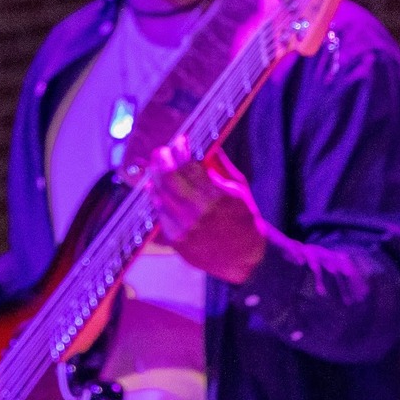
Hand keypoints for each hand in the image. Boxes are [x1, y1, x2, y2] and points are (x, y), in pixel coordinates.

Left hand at [144, 135, 267, 283]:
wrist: (244, 259)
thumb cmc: (244, 219)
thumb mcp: (240, 187)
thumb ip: (220, 165)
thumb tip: (205, 141)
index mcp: (217, 195)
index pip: (188, 164)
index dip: (180, 148)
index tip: (180, 140)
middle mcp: (198, 211)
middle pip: (167, 176)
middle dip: (162, 158)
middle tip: (162, 151)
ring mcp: (184, 226)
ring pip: (159, 192)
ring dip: (155, 175)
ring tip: (157, 166)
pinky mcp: (175, 238)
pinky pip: (159, 211)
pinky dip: (156, 196)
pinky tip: (157, 187)